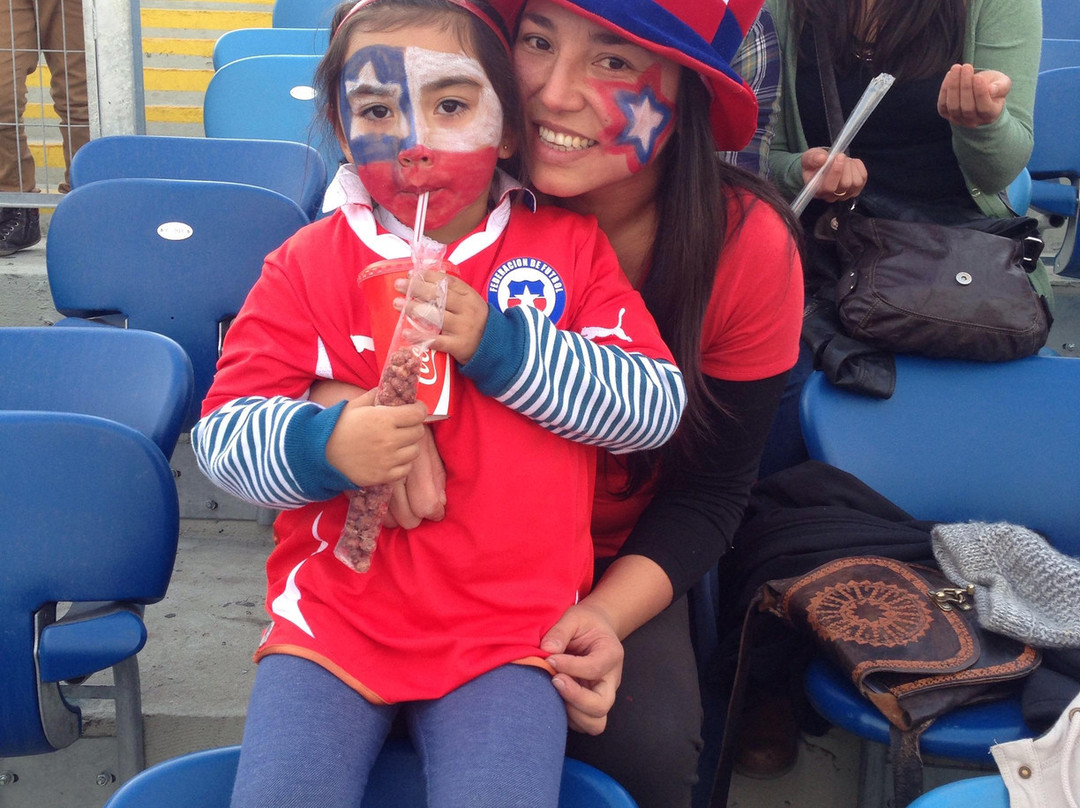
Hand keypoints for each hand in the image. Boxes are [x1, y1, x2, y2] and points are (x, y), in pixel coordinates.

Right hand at [310, 379, 446, 524]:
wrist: (319, 452)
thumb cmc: (338, 426)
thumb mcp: (356, 405)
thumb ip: (376, 395)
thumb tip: (390, 388)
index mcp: (384, 419)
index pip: (418, 414)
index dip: (419, 409)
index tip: (415, 409)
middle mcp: (389, 440)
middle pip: (418, 432)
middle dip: (413, 426)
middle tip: (404, 425)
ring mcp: (387, 460)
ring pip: (414, 451)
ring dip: (408, 445)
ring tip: (397, 442)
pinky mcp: (383, 476)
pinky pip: (406, 469)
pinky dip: (402, 463)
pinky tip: (392, 457)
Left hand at [395, 272, 487, 363]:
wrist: (495, 347)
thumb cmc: (477, 321)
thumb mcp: (471, 302)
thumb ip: (453, 292)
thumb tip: (426, 278)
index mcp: (469, 296)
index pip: (447, 282)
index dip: (427, 276)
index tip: (411, 273)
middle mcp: (466, 310)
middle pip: (439, 296)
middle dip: (416, 288)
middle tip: (398, 285)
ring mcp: (463, 328)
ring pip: (436, 316)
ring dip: (414, 309)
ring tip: (398, 304)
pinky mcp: (458, 346)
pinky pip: (436, 340)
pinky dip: (420, 336)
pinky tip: (406, 332)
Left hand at [541, 603, 624, 734]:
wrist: (596, 629)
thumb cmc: (585, 623)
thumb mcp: (574, 617)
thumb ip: (561, 631)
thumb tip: (546, 650)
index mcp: (611, 654)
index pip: (595, 668)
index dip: (570, 667)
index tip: (550, 658)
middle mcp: (611, 680)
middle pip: (601, 705)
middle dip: (575, 698)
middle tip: (554, 680)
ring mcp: (602, 695)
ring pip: (595, 723)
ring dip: (572, 713)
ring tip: (554, 693)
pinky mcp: (590, 705)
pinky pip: (583, 724)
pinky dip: (568, 719)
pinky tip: (554, 698)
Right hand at [801, 147, 867, 200]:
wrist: (821, 166)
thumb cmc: (814, 163)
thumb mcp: (809, 157)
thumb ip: (813, 158)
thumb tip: (822, 159)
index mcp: (817, 191)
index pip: (829, 188)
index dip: (836, 172)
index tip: (839, 157)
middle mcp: (831, 196)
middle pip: (845, 184)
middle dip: (845, 166)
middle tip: (840, 156)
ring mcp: (845, 195)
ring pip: (856, 182)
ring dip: (852, 167)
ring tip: (845, 160)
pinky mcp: (856, 189)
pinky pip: (863, 177)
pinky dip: (859, 166)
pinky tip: (851, 163)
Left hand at [938, 64, 1010, 127]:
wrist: (979, 91)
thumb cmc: (993, 86)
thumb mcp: (1003, 84)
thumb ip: (1000, 87)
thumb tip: (991, 90)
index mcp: (990, 115)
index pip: (984, 108)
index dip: (981, 94)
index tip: (979, 77)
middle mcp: (973, 121)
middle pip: (967, 107)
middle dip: (966, 86)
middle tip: (966, 67)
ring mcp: (958, 120)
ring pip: (953, 106)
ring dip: (953, 86)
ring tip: (957, 68)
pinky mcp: (946, 114)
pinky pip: (943, 104)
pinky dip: (944, 89)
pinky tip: (949, 74)